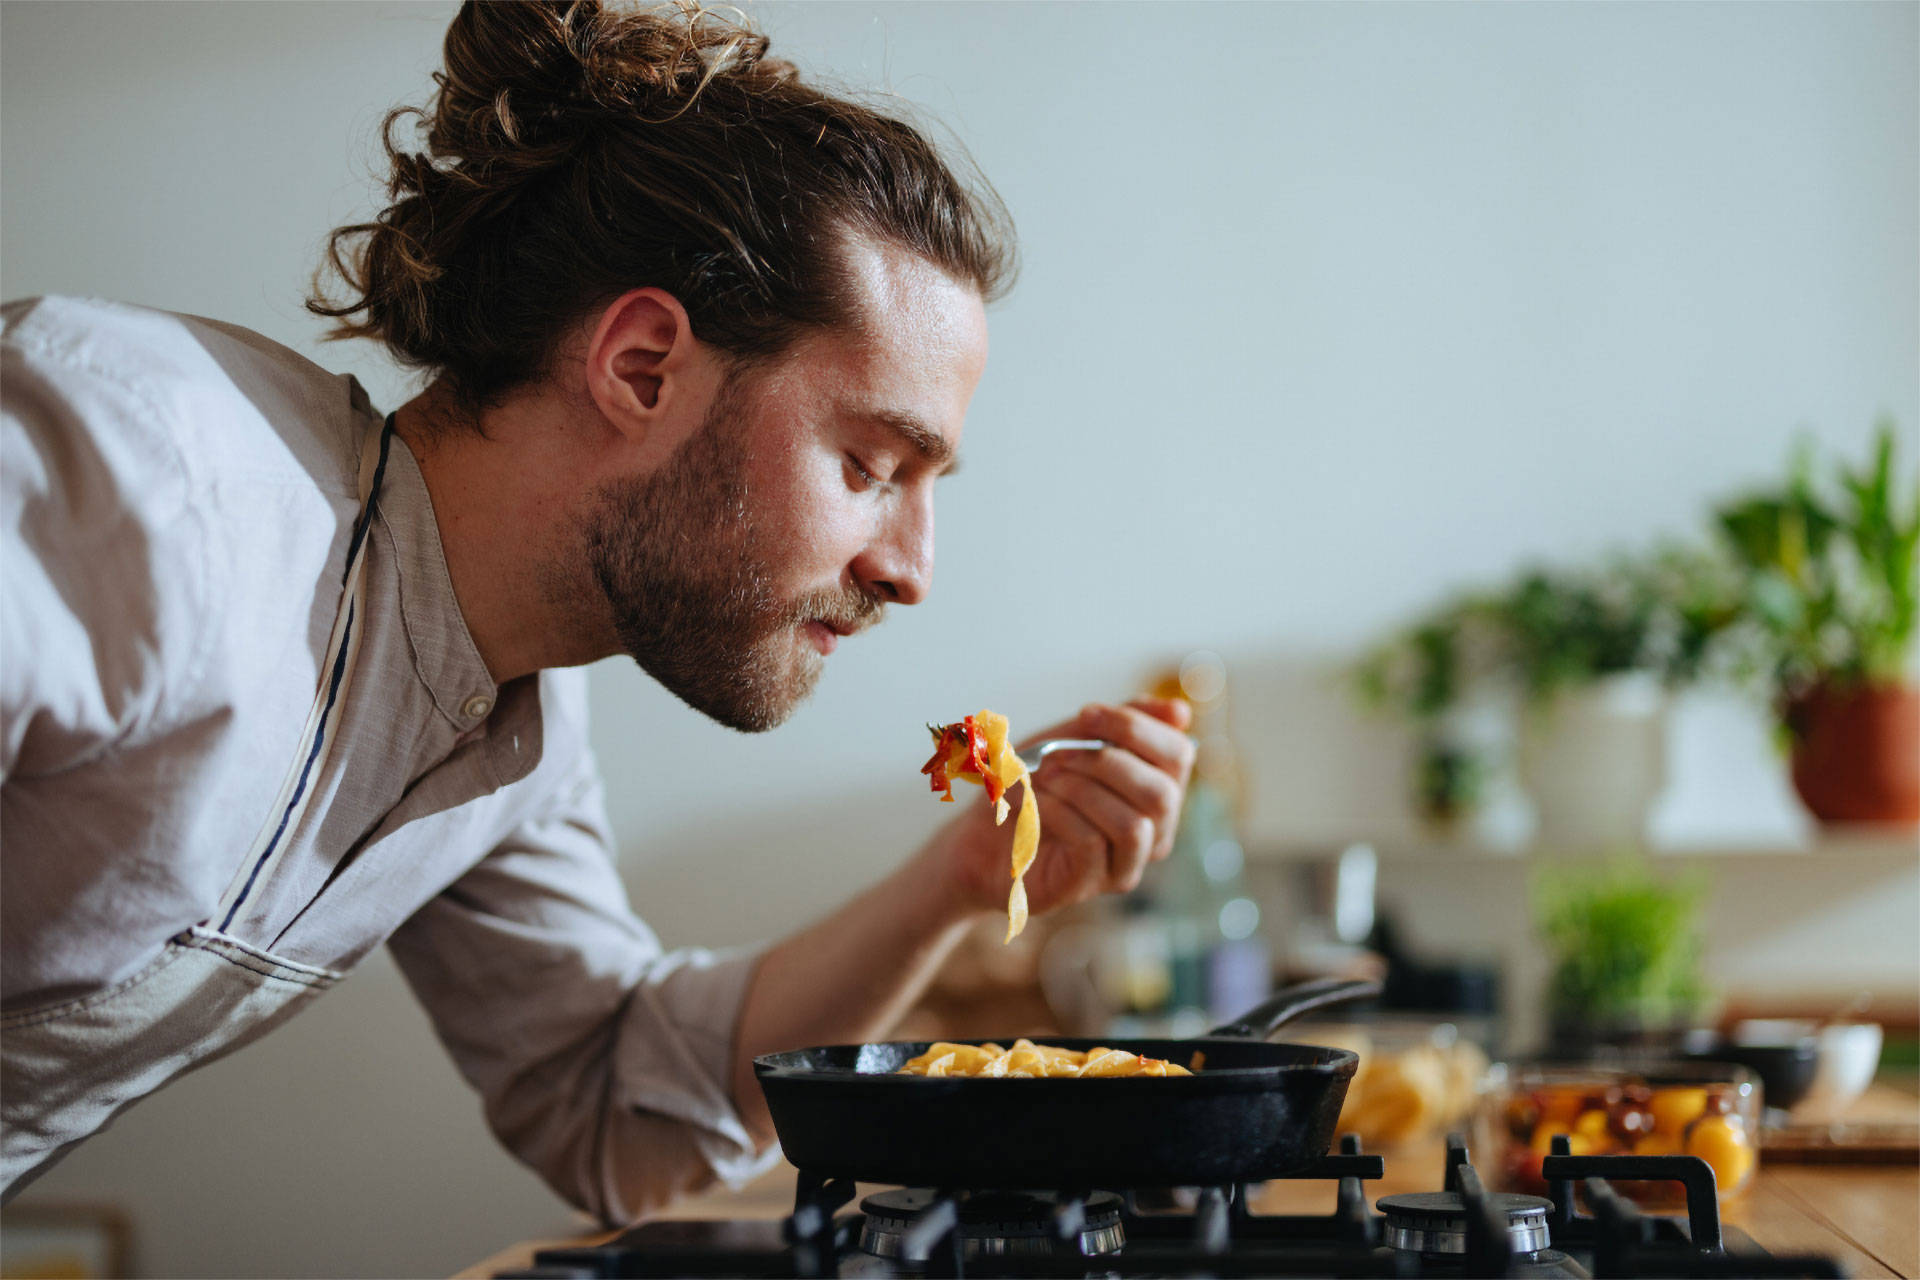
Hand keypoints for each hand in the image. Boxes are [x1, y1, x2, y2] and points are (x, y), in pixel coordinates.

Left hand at [935, 697, 1195, 921]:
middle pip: (1163, 794)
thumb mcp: (1077, 740)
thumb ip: (1126, 724)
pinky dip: (1058, 812)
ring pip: (1133, 824)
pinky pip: (1091, 843)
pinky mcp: (1089, 884)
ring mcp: (1124, 864)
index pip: (1179, 755)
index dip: (1135, 727)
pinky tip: (1034, 802)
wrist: (980, 833)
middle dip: (1107, 762)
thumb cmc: (1035, 783)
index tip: (1086, 714)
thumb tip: (1181, 712)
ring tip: (1044, 776)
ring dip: (1082, 789)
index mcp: (1158, 790)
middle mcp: (1154, 831)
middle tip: (1058, 753)